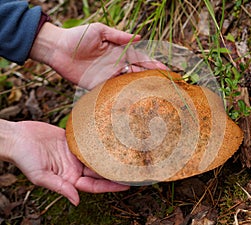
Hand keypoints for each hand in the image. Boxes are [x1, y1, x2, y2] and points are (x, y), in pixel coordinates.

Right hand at [9, 121, 128, 205]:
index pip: (95, 185)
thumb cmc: (25, 158)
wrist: (18, 137)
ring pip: (97, 157)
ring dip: (110, 158)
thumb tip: (76, 201)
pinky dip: (101, 143)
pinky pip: (90, 142)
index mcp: (69, 178)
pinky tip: (112, 141)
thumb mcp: (41, 176)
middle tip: (132, 170)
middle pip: (99, 171)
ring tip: (127, 157)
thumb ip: (60, 187)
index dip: (111, 186)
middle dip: (115, 172)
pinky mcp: (73, 140)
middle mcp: (74, 167)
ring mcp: (75, 153)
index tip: (127, 185)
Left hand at [30, 22, 166, 88]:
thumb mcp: (100, 31)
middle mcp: (116, 65)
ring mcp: (108, 76)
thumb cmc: (78, 36)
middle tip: (165, 84)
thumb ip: (119, 36)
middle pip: (138, 72)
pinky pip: (114, 91)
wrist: (58, 49)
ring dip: (141, 87)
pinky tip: (134, 100)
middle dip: (151, 77)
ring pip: (128, 82)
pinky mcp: (98, 85)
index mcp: (119, 51)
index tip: (165, 70)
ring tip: (155, 94)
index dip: (153, 64)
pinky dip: (124, 95)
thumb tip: (139, 37)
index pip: (140, 58)